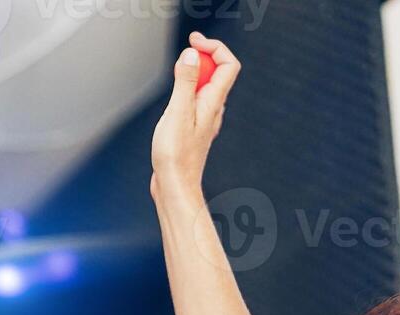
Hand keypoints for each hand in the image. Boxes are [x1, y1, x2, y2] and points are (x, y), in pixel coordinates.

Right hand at [150, 32, 240, 199]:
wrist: (174, 186)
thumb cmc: (175, 156)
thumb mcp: (178, 112)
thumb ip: (185, 82)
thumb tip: (191, 55)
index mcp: (213, 103)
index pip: (227, 65)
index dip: (214, 48)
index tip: (194, 43)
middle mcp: (213, 110)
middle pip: (218, 73)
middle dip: (202, 58)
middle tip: (182, 56)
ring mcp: (204, 120)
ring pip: (206, 89)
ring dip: (193, 76)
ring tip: (176, 76)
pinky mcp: (193, 130)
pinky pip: (196, 103)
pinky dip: (186, 93)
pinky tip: (172, 104)